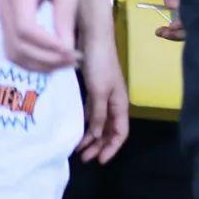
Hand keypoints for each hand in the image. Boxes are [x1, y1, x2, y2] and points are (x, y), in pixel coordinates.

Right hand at [0, 0, 81, 71]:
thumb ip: (65, 16)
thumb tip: (66, 49)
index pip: (26, 29)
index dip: (47, 46)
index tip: (71, 50)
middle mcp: (4, 6)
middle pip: (17, 46)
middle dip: (46, 59)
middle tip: (73, 59)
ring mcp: (2, 14)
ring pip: (13, 52)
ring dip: (38, 64)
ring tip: (65, 62)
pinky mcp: (6, 21)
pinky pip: (14, 48)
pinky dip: (32, 58)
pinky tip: (53, 58)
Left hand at [75, 22, 129, 163]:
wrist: (93, 37)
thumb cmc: (99, 64)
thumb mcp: (99, 91)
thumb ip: (98, 114)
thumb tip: (96, 134)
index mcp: (120, 103)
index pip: (120, 132)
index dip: (112, 148)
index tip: (100, 161)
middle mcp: (114, 101)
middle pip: (109, 130)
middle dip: (99, 145)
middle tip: (84, 159)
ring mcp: (104, 94)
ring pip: (99, 121)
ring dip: (91, 136)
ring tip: (78, 148)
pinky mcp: (94, 87)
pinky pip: (91, 111)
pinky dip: (86, 121)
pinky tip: (77, 127)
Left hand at [158, 0, 198, 40]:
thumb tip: (173, 7)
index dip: (188, 24)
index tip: (172, 26)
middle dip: (181, 32)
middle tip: (162, 33)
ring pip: (194, 24)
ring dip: (178, 31)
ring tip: (161, 32)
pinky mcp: (194, 6)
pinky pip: (188, 20)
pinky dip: (177, 26)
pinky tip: (165, 29)